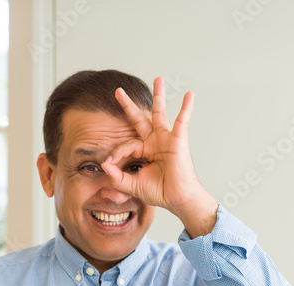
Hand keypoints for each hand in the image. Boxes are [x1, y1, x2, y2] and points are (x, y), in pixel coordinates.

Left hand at [101, 77, 217, 236]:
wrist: (177, 199)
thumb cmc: (159, 192)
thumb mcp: (132, 185)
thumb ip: (117, 177)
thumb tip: (104, 165)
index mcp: (145, 150)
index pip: (126, 144)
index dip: (116, 153)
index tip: (109, 164)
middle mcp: (155, 141)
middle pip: (139, 118)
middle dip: (128, 105)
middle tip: (118, 91)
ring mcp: (166, 139)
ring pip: (159, 113)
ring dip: (158, 95)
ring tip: (158, 79)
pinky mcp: (178, 140)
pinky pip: (182, 120)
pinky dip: (186, 108)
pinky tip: (189, 95)